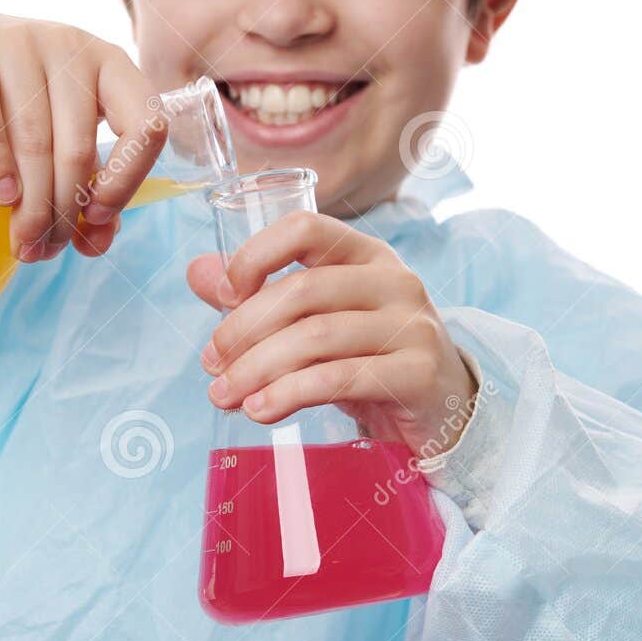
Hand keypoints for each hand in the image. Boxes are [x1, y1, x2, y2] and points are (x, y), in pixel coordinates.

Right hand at [0, 5, 165, 261]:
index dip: (127, 180)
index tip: (98, 215)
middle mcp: (72, 47)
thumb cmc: (17, 97)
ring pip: (34, 137)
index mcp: (111, 66)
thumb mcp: (62, 132)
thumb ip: (88, 184)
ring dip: (30, 201)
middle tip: (45, 247)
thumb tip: (96, 242)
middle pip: (79, 146)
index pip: (146, 124)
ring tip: (23, 238)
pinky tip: (1, 196)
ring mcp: (20, 40)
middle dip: (63, 210)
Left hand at [186, 210, 477, 460]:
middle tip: (210, 363)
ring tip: (224, 395)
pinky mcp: (417, 373)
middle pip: (303, 291)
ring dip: (257, 368)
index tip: (224, 293)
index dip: (256, 253)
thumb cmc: (372, 360)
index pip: (306, 228)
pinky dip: (289, 394)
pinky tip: (261, 409)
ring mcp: (412, 326)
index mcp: (366, 255)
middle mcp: (395, 280)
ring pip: (316, 337)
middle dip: (243, 328)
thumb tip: (198, 273)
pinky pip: (340, 378)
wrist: (443, 413)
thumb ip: (261, 297)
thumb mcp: (319, 323)